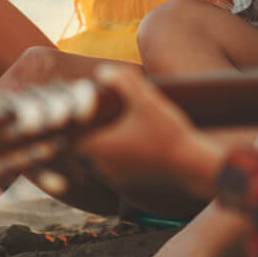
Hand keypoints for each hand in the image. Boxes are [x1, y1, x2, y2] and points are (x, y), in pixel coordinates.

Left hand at [75, 67, 223, 200]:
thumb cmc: (167, 133)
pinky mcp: (126, 185)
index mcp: (98, 146)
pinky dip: (113, 156)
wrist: (191, 167)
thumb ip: (124, 82)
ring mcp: (113, 178)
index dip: (68, 120)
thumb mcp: (146, 101)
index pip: (66, 135)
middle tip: (92, 112)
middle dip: (83, 129)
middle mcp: (100, 166)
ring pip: (94, 159)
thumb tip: (102, 71)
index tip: (76, 106)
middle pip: (78, 147)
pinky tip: (131, 142)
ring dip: (98, 144)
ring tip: (113, 125)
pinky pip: (110, 169)